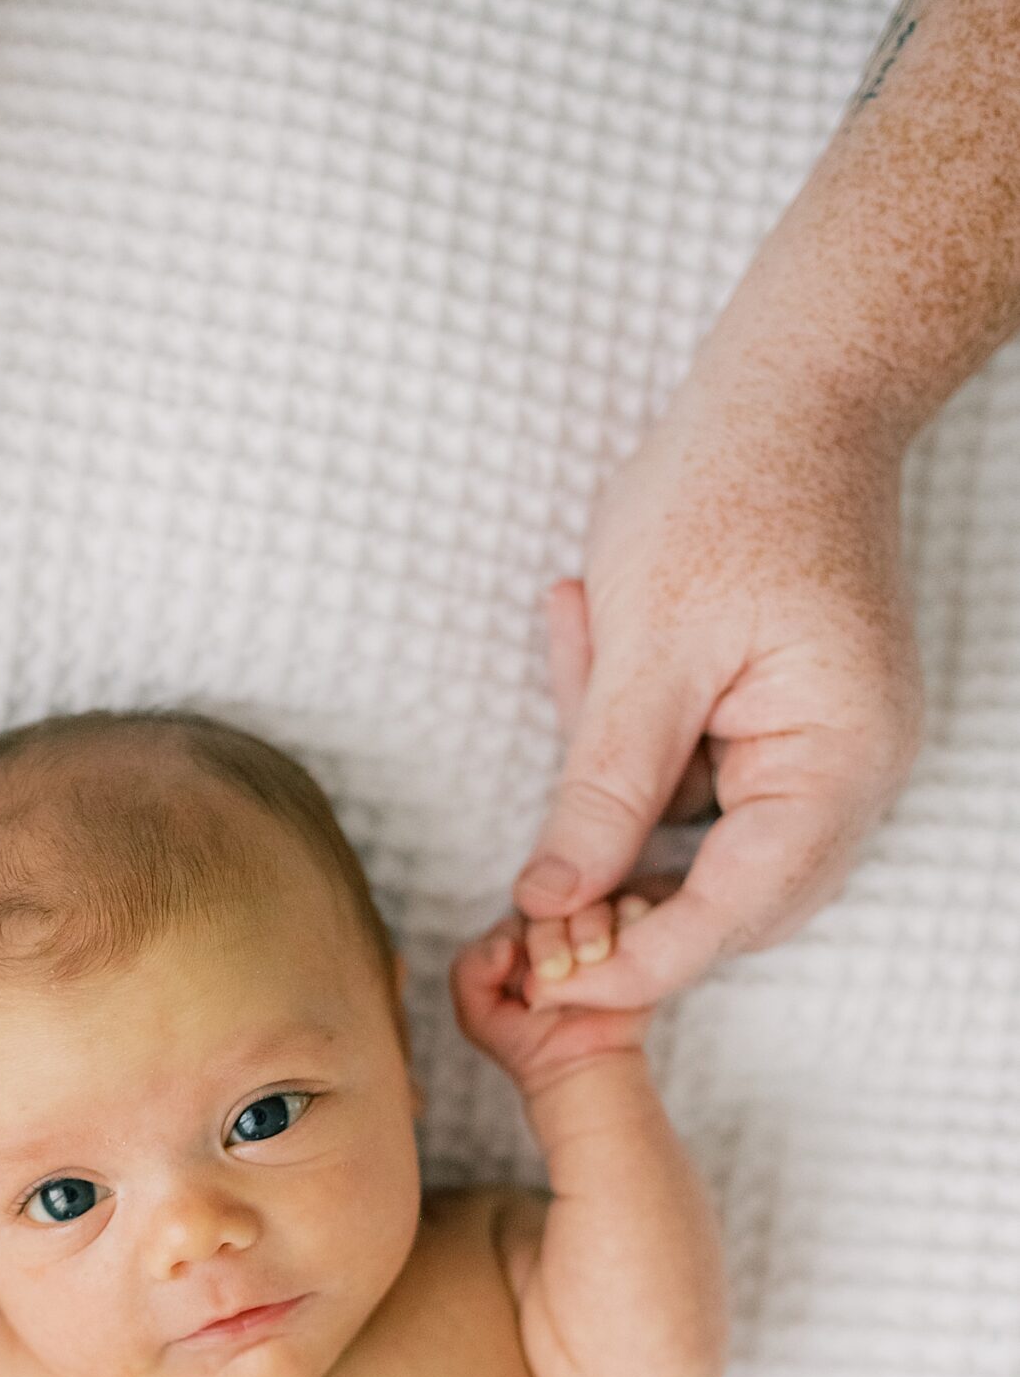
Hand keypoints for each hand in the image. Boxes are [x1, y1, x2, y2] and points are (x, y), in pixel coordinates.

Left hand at [450, 884, 670, 1097]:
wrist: (580, 1070)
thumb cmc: (528, 1039)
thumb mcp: (479, 1013)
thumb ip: (470, 972)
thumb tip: (504, 946)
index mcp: (524, 928)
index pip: (513, 911)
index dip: (518, 938)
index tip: (529, 981)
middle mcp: (562, 921)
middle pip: (553, 900)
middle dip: (549, 938)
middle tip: (555, 972)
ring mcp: (603, 926)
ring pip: (595, 899)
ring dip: (589, 927)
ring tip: (590, 960)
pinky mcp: (640, 937)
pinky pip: (637, 908)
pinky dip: (627, 923)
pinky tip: (614, 954)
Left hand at [513, 372, 923, 1010]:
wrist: (790, 391)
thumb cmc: (729, 494)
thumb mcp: (646, 652)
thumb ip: (602, 791)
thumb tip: (552, 904)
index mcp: (837, 761)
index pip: (736, 909)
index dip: (639, 958)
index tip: (550, 985)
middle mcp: (852, 775)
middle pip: (728, 894)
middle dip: (620, 885)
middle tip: (523, 869)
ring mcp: (825, 753)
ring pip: (699, 837)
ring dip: (614, 784)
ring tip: (584, 636)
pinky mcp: (785, 728)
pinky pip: (697, 779)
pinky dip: (631, 739)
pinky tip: (597, 629)